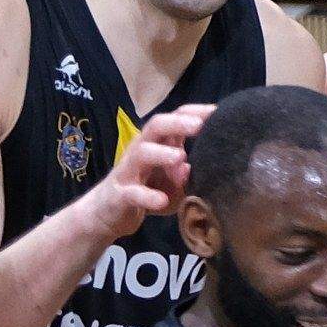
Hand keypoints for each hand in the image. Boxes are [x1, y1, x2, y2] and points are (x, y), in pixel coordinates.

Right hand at [78, 107, 207, 241]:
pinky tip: (161, 200)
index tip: (220, 112)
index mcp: (158, 143)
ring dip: (161, 153)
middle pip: (156, 126)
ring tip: (180, 157)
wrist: (107, 214)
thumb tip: (192, 167)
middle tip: (199, 125)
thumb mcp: (173, 185)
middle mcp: (142, 150)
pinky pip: (132, 193)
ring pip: (141, 153)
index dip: (196, 113)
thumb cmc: (146, 192)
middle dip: (177, 123)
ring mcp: (128, 171)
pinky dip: (147, 196)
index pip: (176, 118)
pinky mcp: (119, 194)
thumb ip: (186, 176)